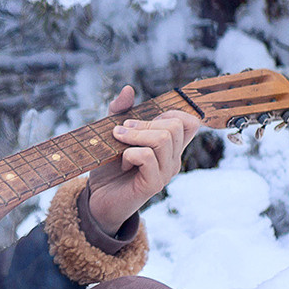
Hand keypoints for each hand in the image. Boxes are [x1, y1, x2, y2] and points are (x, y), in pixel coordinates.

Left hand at [86, 85, 201, 231]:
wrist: (97, 199)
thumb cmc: (108, 167)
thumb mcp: (113, 134)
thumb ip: (120, 111)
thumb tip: (128, 89)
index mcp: (170, 146)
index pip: (191, 122)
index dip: (172, 112)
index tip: (146, 119)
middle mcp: (173, 159)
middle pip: (175, 126)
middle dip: (145, 122)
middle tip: (122, 131)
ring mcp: (166, 172)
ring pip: (163, 139)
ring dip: (135, 135)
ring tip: (119, 142)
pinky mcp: (153, 184)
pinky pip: (147, 157)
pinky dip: (130, 153)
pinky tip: (122, 162)